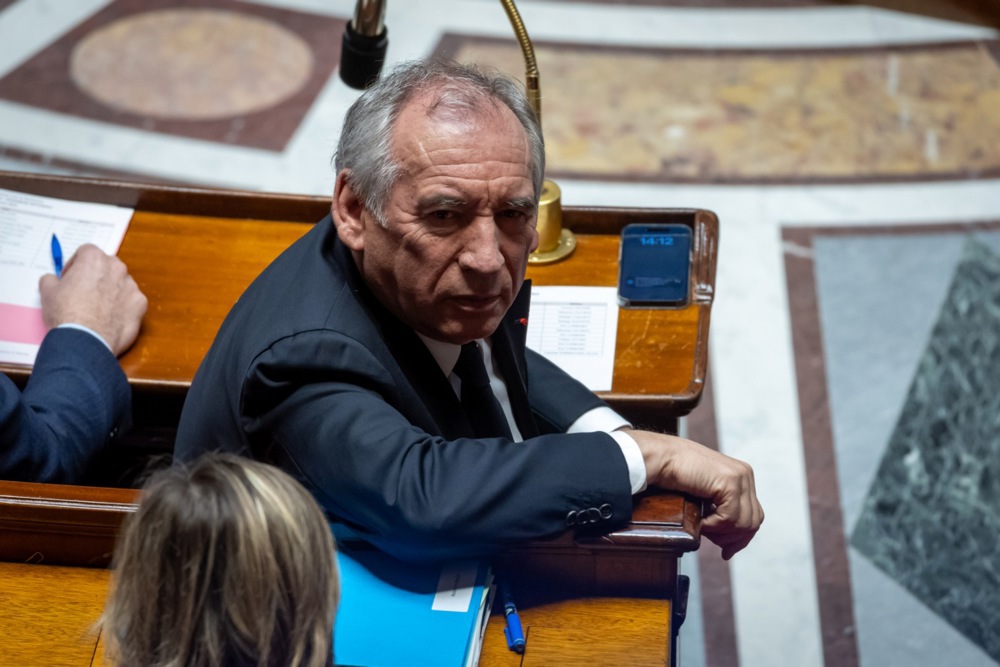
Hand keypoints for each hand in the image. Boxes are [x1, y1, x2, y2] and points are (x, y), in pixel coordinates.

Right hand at [38, 244, 147, 356]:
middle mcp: (117, 268)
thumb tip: (53, 279)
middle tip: (83, 292)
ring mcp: (132, 286)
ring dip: (111, 291)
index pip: (86, 252)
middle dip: (96, 276)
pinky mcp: (141, 304)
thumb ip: (52, 279)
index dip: (76, 264)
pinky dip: (123, 307)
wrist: (84, 340)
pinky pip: (131, 301)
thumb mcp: (48, 291)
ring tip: (97, 309)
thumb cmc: (66, 314)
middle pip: (106, 266)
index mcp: (94, 259)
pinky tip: (110, 318)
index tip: (70, 276)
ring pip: (121, 284)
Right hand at [625, 429, 762, 559]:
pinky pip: (730, 518)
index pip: (754, 515)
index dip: (741, 537)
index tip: (726, 551)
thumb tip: (729, 538)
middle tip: (713, 542)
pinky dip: (713, 525)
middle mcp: (745, 474)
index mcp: (741, 476)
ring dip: (721, 532)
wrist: (661, 457)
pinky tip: (700, 520)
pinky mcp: (730, 482)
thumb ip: (720, 507)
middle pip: (754, 521)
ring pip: (745, 523)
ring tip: (702, 526)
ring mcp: (740, 477)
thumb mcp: (705, 493)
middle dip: (733, 538)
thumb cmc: (675, 474)